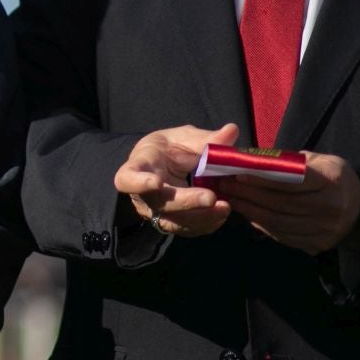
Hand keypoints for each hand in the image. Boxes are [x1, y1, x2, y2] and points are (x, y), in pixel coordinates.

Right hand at [114, 123, 238, 237]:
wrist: (165, 168)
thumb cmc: (168, 149)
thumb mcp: (183, 138)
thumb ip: (206, 138)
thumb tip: (232, 130)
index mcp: (138, 168)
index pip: (127, 179)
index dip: (138, 182)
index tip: (155, 182)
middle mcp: (142, 195)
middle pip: (159, 204)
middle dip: (187, 202)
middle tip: (211, 197)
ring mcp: (155, 212)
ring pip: (174, 222)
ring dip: (200, 217)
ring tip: (225, 207)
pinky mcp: (171, 223)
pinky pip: (187, 229)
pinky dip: (206, 224)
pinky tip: (221, 214)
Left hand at [220, 152, 359, 253]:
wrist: (357, 203)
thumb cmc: (328, 175)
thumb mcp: (315, 160)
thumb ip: (286, 162)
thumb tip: (246, 162)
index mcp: (332, 180)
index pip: (292, 180)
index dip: (262, 178)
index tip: (238, 174)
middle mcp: (333, 207)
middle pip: (281, 203)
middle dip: (249, 195)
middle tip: (225, 186)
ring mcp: (327, 229)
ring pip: (279, 222)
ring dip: (250, 211)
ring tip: (231, 200)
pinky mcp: (319, 244)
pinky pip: (283, 236)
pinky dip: (262, 226)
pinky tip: (248, 215)